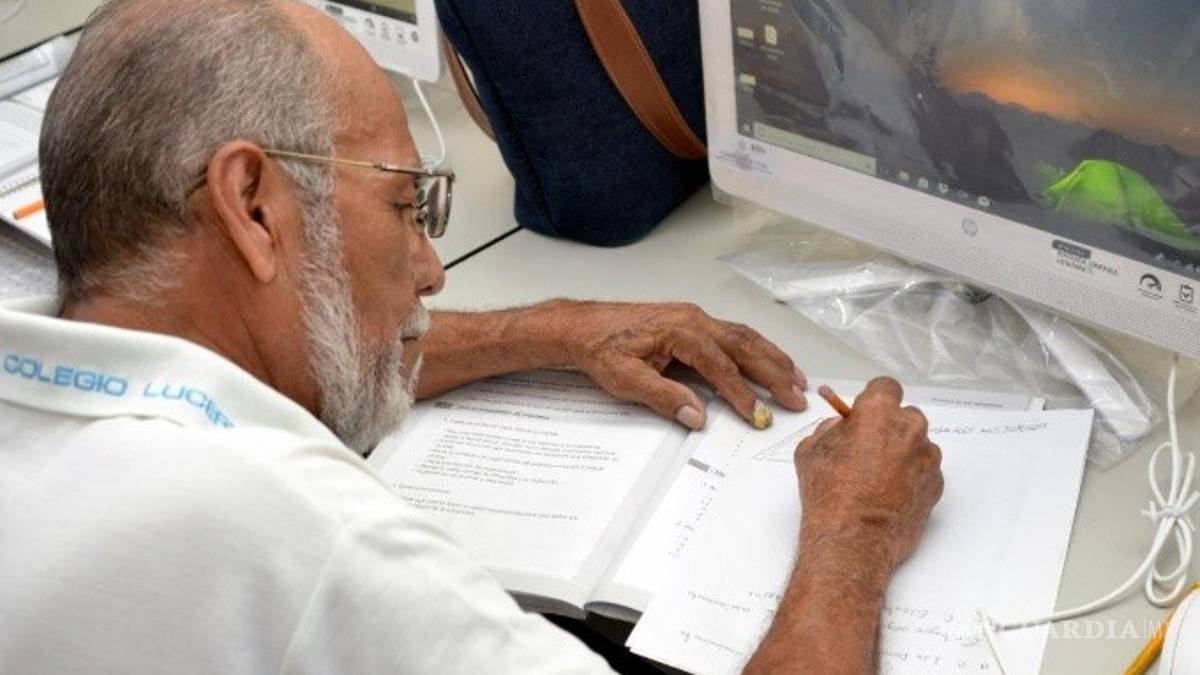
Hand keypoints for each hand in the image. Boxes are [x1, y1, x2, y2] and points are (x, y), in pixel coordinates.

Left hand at [555, 301, 807, 429]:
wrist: (582, 327)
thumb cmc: (601, 349)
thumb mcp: (626, 380)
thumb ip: (664, 398)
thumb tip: (696, 416)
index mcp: (681, 331)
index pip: (721, 367)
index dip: (741, 394)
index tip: (756, 415)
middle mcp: (694, 319)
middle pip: (745, 347)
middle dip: (774, 373)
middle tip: (797, 397)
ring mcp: (695, 317)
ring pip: (745, 337)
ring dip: (773, 358)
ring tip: (797, 379)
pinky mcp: (693, 321)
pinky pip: (733, 334)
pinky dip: (756, 349)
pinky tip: (768, 360)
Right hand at [794, 377, 943, 569]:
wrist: (852, 540)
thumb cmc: (830, 494)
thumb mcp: (810, 450)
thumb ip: (831, 429)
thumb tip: (842, 429)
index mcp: (879, 412)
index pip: (886, 388)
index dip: (873, 400)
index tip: (864, 414)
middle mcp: (910, 429)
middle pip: (905, 416)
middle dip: (889, 428)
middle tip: (867, 450)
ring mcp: (928, 458)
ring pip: (916, 445)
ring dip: (901, 453)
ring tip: (877, 479)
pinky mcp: (937, 484)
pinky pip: (924, 471)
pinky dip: (911, 478)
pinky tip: (889, 495)